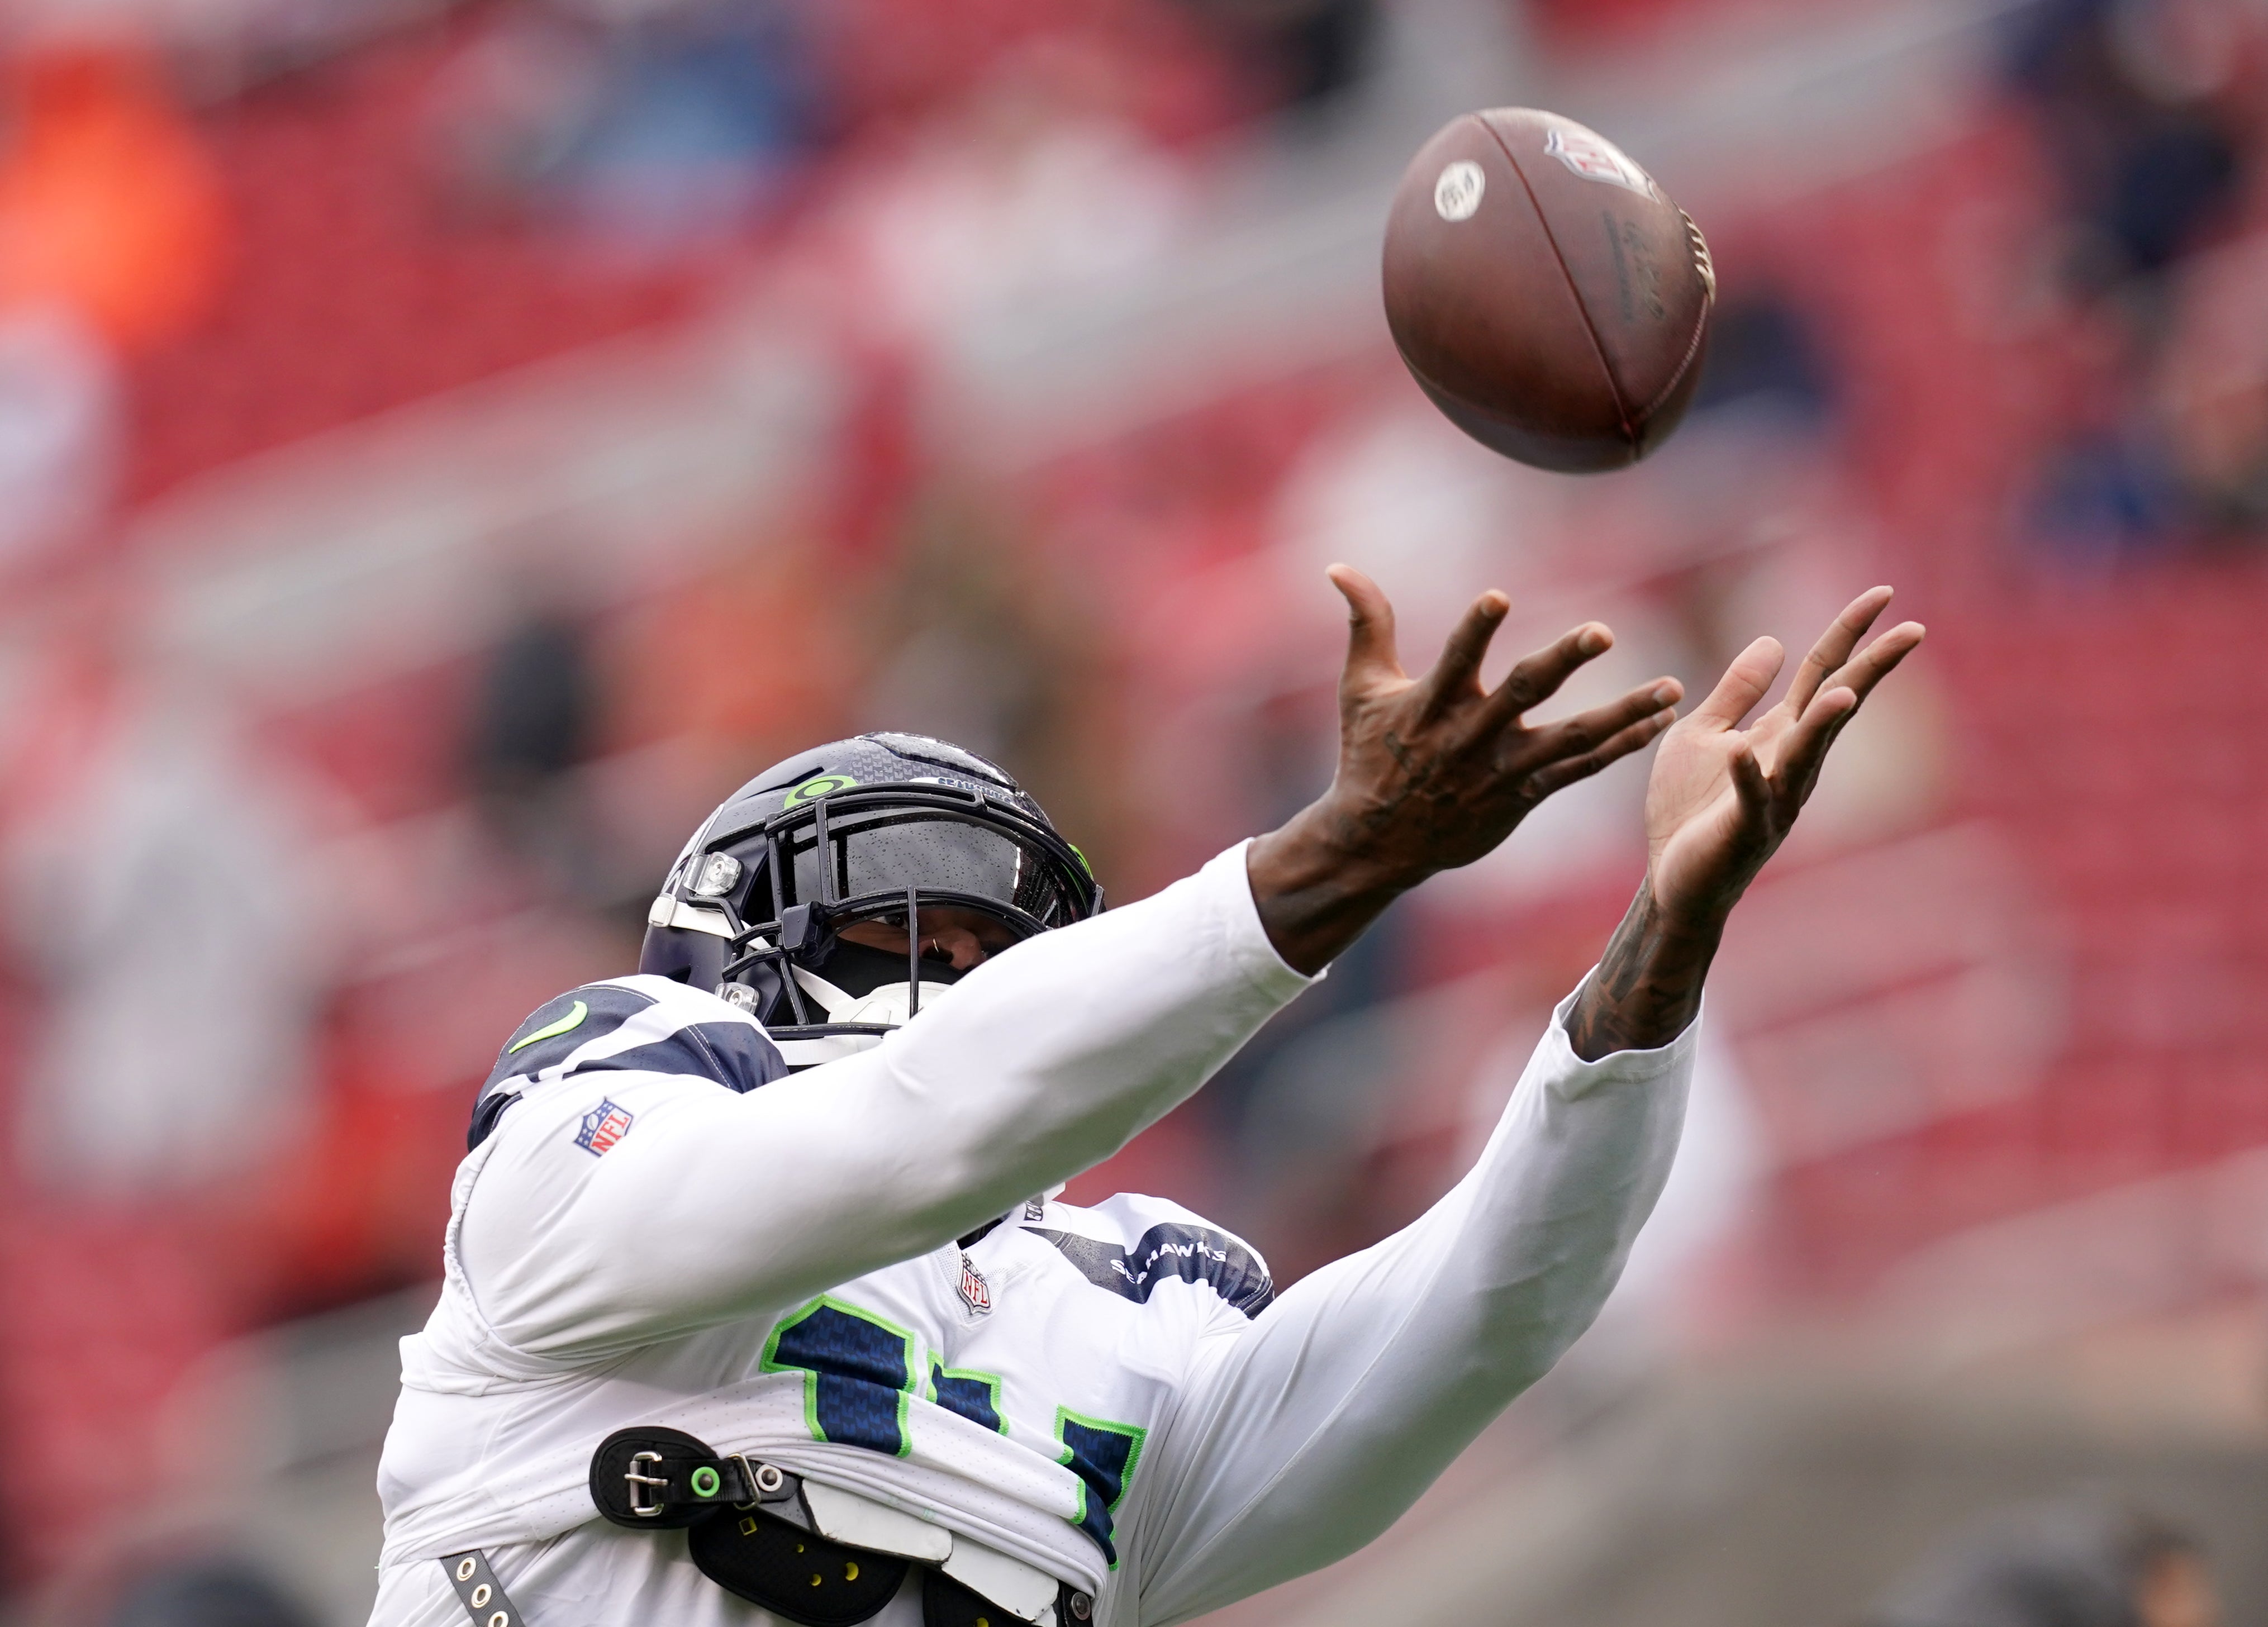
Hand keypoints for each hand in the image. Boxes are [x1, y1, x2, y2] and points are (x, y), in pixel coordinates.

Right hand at [1249, 565, 1682, 973]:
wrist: (1377, 842)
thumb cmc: (1369, 755)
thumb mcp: (1360, 687)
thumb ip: (1366, 623)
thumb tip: (1338, 567)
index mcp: (1430, 706)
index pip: (1455, 660)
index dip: (1474, 629)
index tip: (1498, 596)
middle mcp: (1470, 737)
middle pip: (1522, 693)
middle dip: (1562, 661)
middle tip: (1602, 632)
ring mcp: (1501, 770)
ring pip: (1570, 738)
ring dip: (1623, 713)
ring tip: (1672, 688)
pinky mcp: (1522, 795)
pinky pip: (1580, 770)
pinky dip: (1620, 746)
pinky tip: (1658, 722)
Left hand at [1645, 586, 1924, 925]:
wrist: (1675, 878)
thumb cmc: (1691, 807)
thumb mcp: (1705, 732)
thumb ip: (1738, 690)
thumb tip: (1773, 639)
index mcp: (1783, 733)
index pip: (1824, 673)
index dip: (1850, 632)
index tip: (1883, 593)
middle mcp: (1791, 762)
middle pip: (1836, 705)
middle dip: (1872, 669)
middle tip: (1912, 630)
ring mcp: (1775, 797)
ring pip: (1807, 755)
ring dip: (1824, 725)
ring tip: (1845, 691)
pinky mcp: (1743, 829)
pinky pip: (1748, 799)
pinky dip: (1745, 776)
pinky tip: (1740, 752)